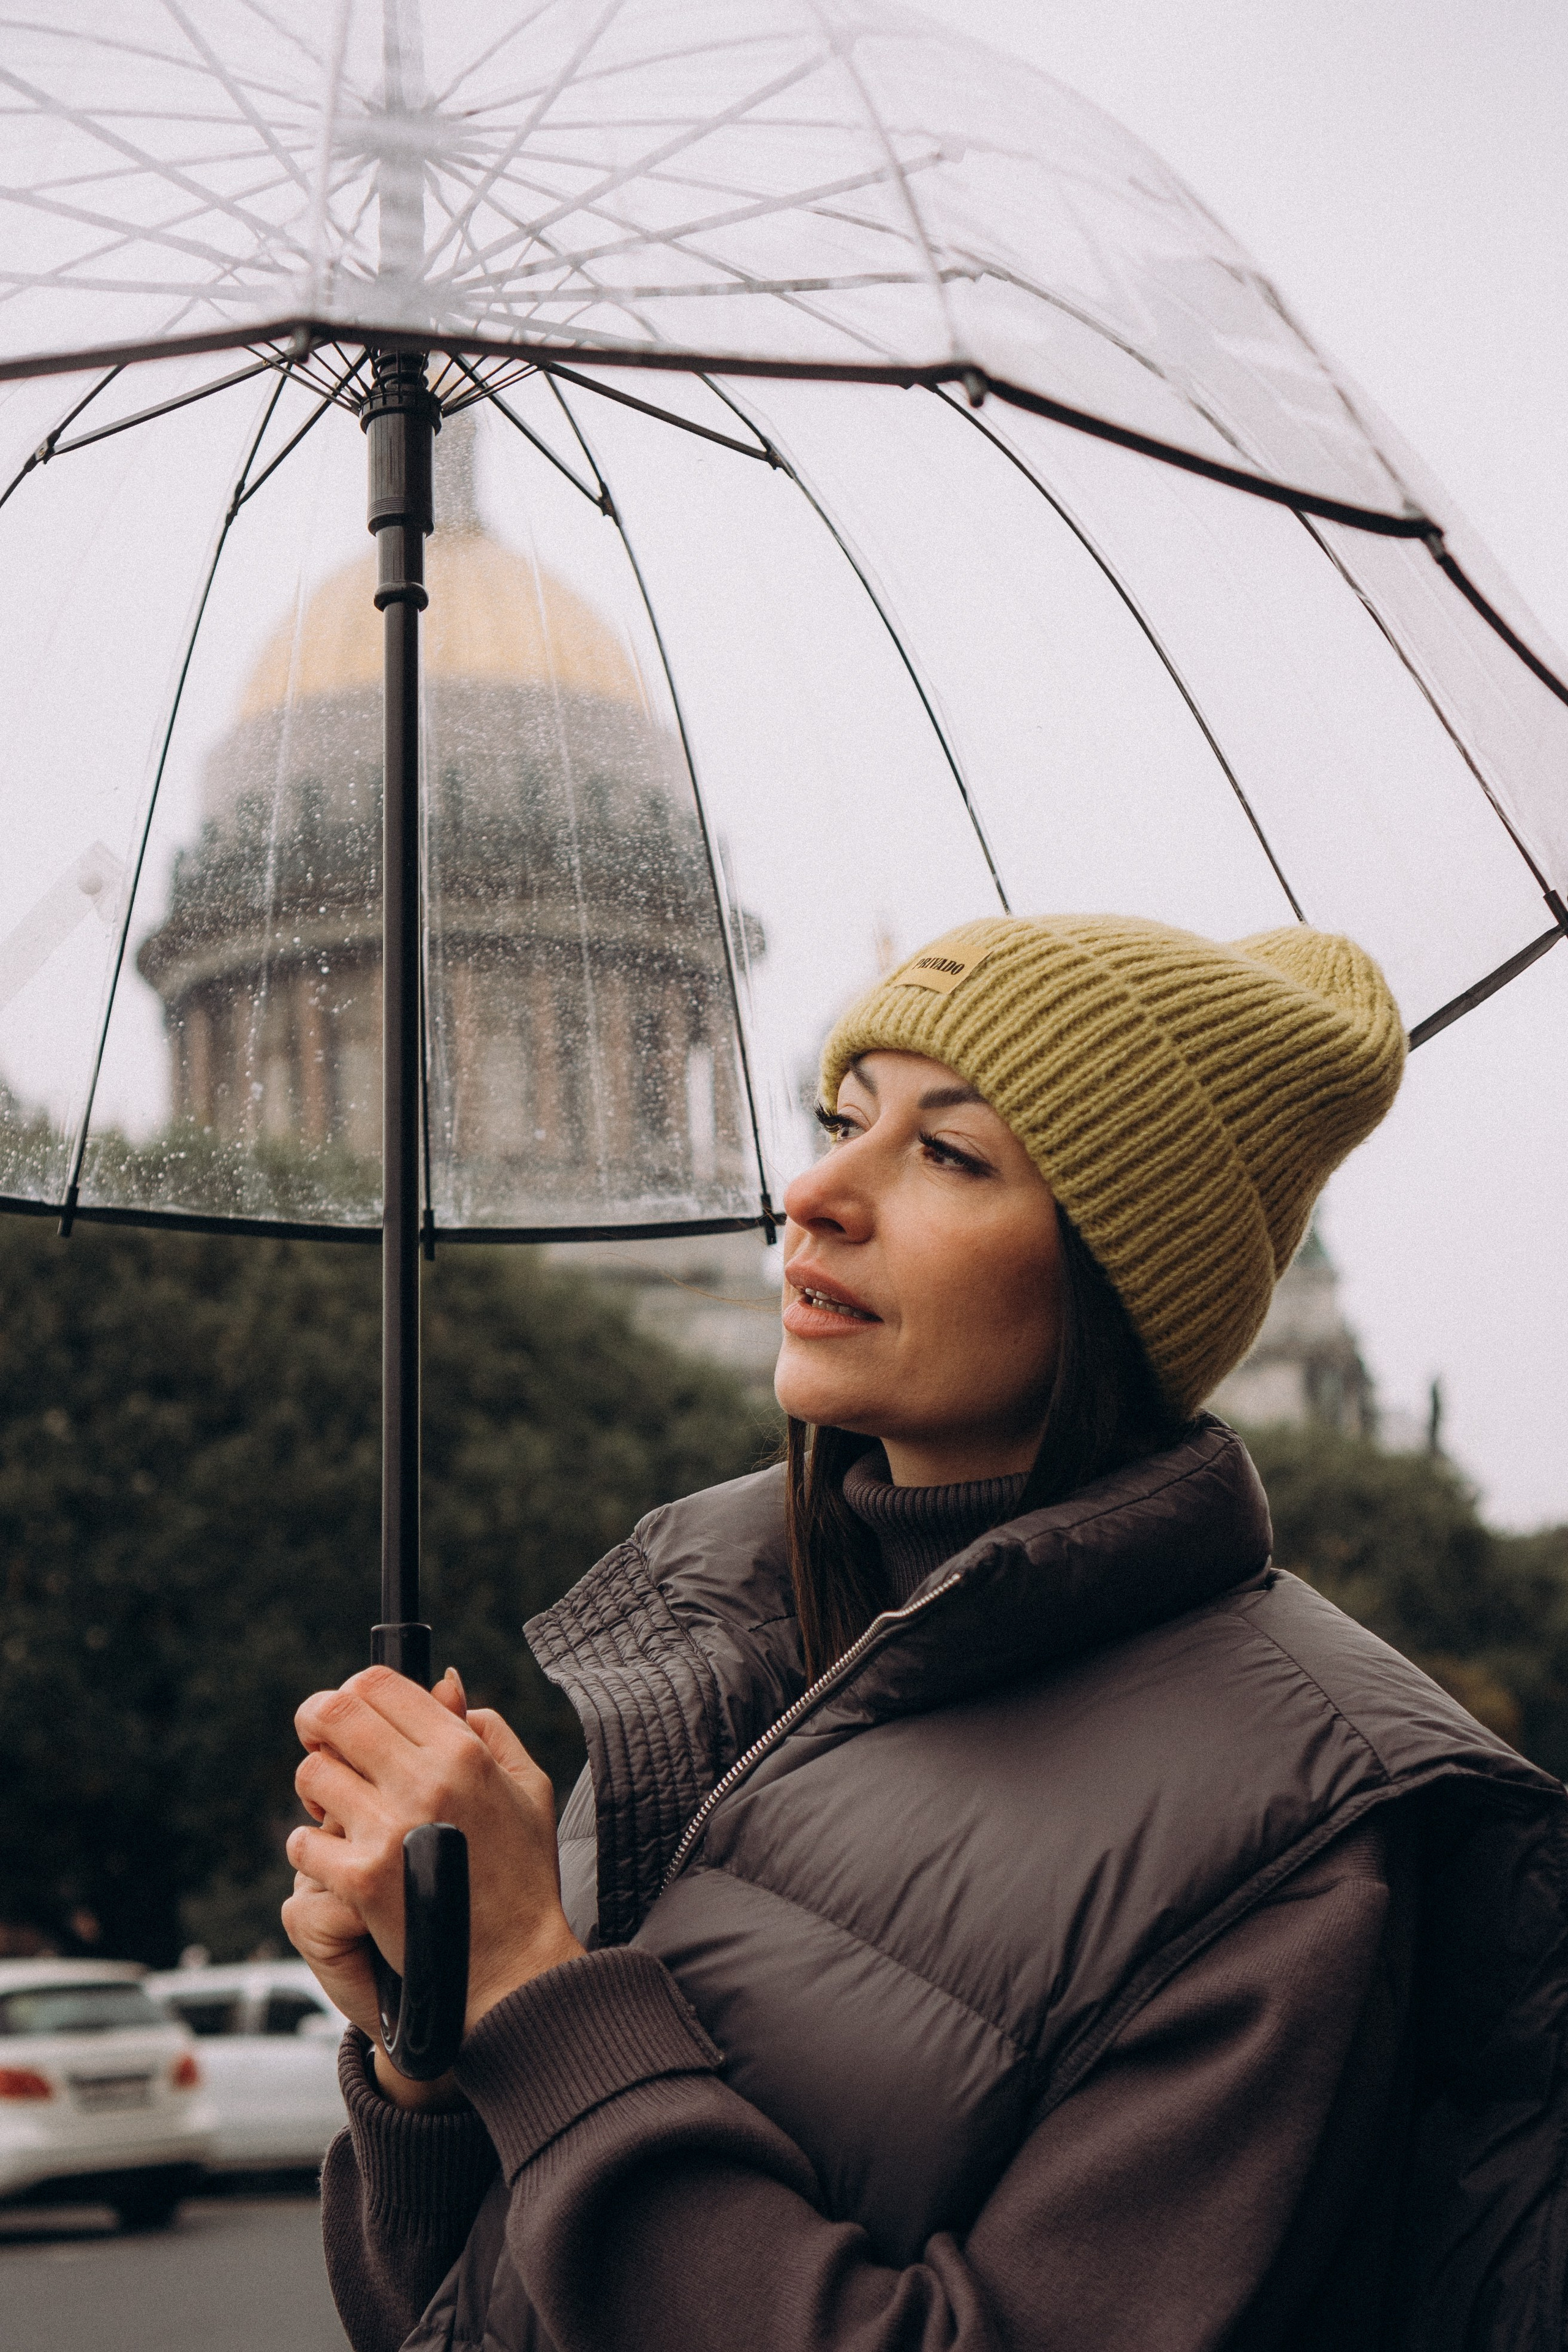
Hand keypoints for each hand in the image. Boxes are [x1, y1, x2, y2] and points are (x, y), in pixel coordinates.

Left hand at [280, 1664, 583, 2103]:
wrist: (513, 1965)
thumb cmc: (522, 1874)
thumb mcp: (526, 1786)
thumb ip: (486, 1726)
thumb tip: (443, 1684)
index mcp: (462, 1751)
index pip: (380, 1683)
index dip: (353, 1690)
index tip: (349, 1713)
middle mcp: (425, 1780)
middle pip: (335, 1713)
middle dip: (315, 1722)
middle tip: (320, 1743)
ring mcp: (390, 1829)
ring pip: (312, 1775)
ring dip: (315, 1789)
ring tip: (334, 1810)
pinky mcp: (362, 1880)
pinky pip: (302, 1842)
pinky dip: (309, 1849)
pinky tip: (335, 1860)